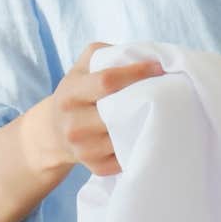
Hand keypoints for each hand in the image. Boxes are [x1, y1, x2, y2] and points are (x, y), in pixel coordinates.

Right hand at [24, 43, 164, 176]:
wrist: (54, 132)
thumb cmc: (78, 92)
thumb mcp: (83, 67)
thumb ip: (108, 54)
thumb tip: (145, 55)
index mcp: (70, 93)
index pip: (107, 81)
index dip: (136, 73)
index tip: (158, 68)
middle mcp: (73, 124)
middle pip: (118, 112)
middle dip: (146, 100)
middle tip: (167, 91)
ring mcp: (83, 149)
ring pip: (126, 137)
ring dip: (148, 124)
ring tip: (161, 111)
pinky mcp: (96, 167)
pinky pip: (126, 158)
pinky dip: (140, 146)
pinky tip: (146, 133)